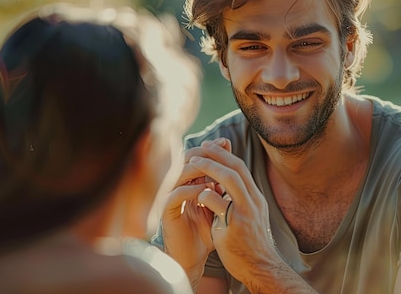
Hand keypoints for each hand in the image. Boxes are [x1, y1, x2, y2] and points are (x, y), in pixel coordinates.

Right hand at [161, 140, 227, 281]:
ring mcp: (171, 197)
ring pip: (180, 173)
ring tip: (217, 172)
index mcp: (189, 181)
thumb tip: (234, 161)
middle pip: (186, 158)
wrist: (195, 257)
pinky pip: (176, 194)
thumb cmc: (208, 230)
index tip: (227, 143)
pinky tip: (207, 191)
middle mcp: (178, 185)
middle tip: (221, 151)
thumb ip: (224, 183)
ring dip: (200, 170)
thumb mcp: (220, 203)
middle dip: (206, 154)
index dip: (211, 147)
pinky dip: (193, 190)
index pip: (196, 154)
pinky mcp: (167, 211)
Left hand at [186, 138, 281, 286]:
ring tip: (194, 163)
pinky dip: (207, 195)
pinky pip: (220, 204)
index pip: (241, 168)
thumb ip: (236, 201)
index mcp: (255, 197)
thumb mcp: (247, 216)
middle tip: (201, 146)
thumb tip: (220, 186)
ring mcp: (247, 212)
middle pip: (237, 167)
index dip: (224, 155)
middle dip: (217, 154)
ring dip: (211, 167)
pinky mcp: (237, 226)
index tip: (209, 148)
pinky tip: (197, 194)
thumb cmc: (249, 243)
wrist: (260, 267)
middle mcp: (254, 200)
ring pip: (231, 179)